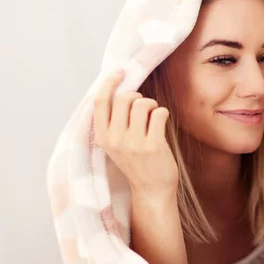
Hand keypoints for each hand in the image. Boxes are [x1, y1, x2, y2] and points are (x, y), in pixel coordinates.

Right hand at [93, 70, 177, 198]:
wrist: (151, 191)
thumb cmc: (136, 162)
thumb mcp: (116, 144)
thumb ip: (114, 121)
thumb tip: (119, 88)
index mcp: (103, 137)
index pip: (101, 101)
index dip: (109, 83)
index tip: (120, 73)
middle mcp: (115, 140)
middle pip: (124, 99)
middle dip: (138, 97)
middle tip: (144, 108)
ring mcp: (134, 143)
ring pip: (142, 103)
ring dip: (152, 105)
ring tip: (153, 117)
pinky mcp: (153, 145)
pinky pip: (159, 113)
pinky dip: (163, 114)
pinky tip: (162, 124)